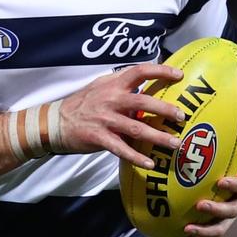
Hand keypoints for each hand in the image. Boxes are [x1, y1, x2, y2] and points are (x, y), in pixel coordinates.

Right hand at [59, 62, 186, 167]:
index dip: (160, 71)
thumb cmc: (82, 104)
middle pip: (142, 101)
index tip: (179, 76)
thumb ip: (121, 84)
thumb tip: (146, 80)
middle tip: (181, 116)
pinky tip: (150, 164)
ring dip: (157, 137)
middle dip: (164, 109)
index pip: (139, 72)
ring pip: (136, 128)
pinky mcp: (99, 138)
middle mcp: (111, 100)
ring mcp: (105, 120)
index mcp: (113, 85)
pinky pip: (121, 149)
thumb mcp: (100, 86)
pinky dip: (136, 157)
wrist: (55, 122)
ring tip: (174, 143)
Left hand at [170, 107, 236, 236]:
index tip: (222, 181)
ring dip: (204, 230)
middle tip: (200, 205)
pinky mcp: (213, 222)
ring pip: (219, 227)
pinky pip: (202, 232)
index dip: (236, 186)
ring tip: (187, 229)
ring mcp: (228, 215)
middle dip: (218, 210)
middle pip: (233, 212)